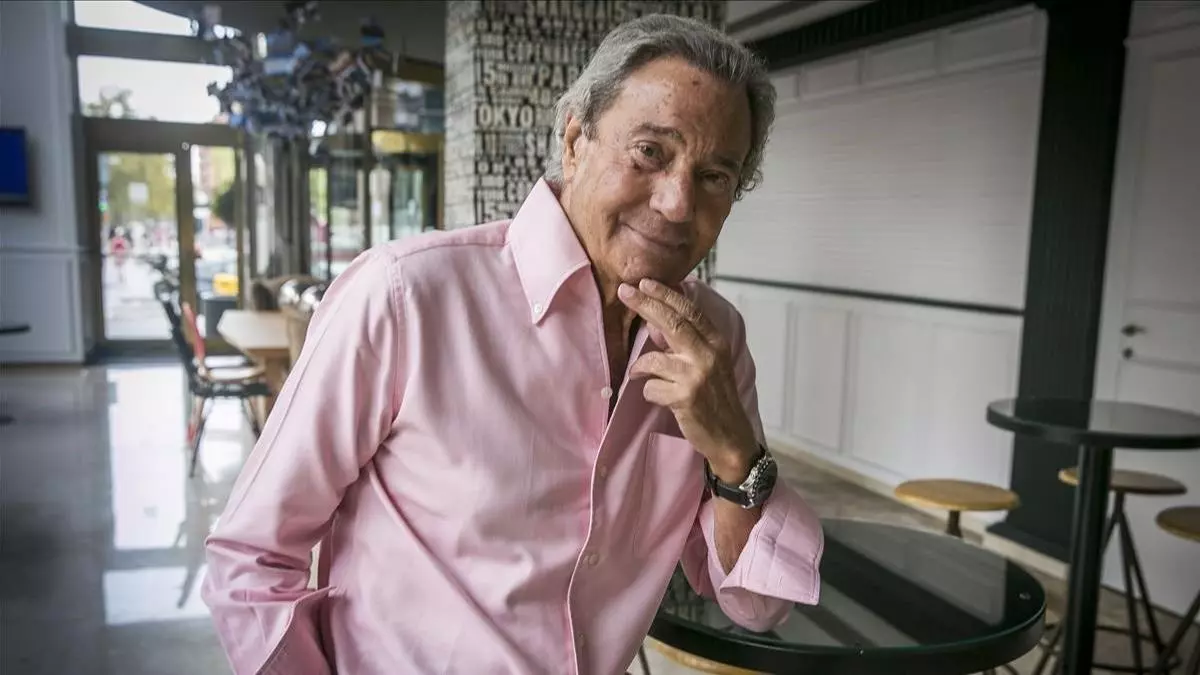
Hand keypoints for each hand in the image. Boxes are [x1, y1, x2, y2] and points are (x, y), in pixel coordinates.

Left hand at [618, 278, 758, 482]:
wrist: (731, 436)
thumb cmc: (716, 398)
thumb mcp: (711, 364)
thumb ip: (689, 342)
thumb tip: (655, 322)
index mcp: (717, 343)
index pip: (689, 311)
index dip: (666, 295)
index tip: (645, 283)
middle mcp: (709, 355)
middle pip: (671, 323)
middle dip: (645, 305)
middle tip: (625, 292)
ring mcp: (697, 376)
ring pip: (653, 359)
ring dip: (641, 367)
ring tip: (640, 374)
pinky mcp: (684, 397)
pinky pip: (651, 387)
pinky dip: (650, 392)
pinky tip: (660, 398)